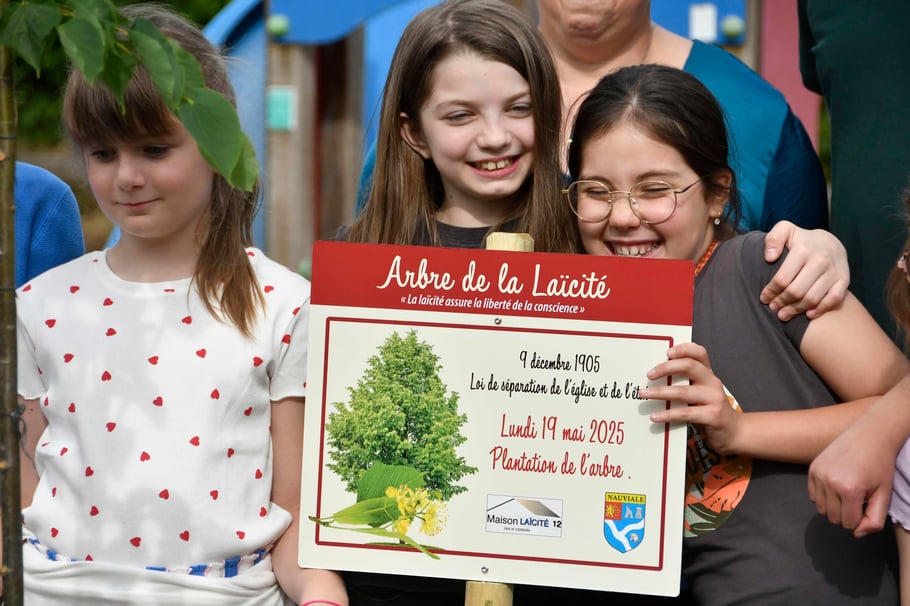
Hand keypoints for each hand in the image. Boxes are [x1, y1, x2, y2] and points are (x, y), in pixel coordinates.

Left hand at [641, 342, 740, 454]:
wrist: (733, 432)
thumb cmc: (709, 410)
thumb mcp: (701, 392)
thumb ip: (685, 382)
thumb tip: (655, 374)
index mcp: (708, 374)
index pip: (699, 353)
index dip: (684, 349)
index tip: (667, 351)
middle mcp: (713, 383)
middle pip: (690, 366)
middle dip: (666, 368)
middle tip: (649, 375)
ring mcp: (714, 399)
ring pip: (684, 391)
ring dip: (660, 392)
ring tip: (644, 394)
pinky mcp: (712, 416)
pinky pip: (686, 413)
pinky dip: (668, 414)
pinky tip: (655, 416)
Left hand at [761, 221, 848, 320]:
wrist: (830, 242)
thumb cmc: (801, 240)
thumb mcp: (785, 230)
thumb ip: (773, 239)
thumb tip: (769, 257)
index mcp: (803, 249)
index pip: (782, 278)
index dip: (771, 291)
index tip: (764, 298)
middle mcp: (820, 260)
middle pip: (796, 291)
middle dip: (781, 302)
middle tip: (773, 308)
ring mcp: (833, 271)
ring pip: (812, 298)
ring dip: (796, 309)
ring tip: (784, 314)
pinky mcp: (844, 279)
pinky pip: (834, 299)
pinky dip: (821, 309)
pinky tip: (808, 314)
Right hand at [808, 415, 897, 537]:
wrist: (869, 435)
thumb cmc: (880, 465)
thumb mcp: (885, 495)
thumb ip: (875, 520)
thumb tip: (857, 534)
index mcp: (850, 491)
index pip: (849, 524)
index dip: (860, 519)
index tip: (867, 505)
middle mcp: (830, 482)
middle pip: (833, 518)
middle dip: (846, 514)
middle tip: (858, 499)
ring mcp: (819, 474)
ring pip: (821, 509)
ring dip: (834, 506)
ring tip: (847, 493)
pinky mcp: (812, 469)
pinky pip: (812, 496)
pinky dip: (823, 496)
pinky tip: (836, 485)